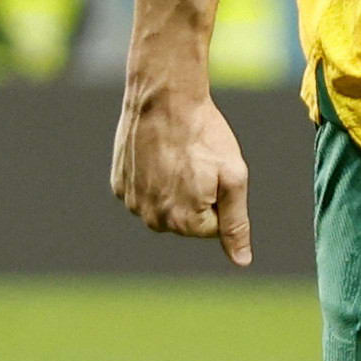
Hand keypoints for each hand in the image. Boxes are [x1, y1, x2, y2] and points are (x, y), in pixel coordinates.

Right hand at [111, 76, 251, 264]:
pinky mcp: (118, 185)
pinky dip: (154, 176)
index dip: (222, 195)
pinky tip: (158, 153)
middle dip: (198, 195)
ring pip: (165, 205)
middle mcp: (153, 220)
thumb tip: (242, 262)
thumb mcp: (233, 178)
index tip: (215, 170)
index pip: (215, 226)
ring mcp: (131, 203)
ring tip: (178, 156)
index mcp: (185, 222)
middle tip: (197, 161)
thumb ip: (237, 223)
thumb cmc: (204, 135)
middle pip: (188, 219)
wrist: (162, 99)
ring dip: (175, 186)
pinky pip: (144, 190)